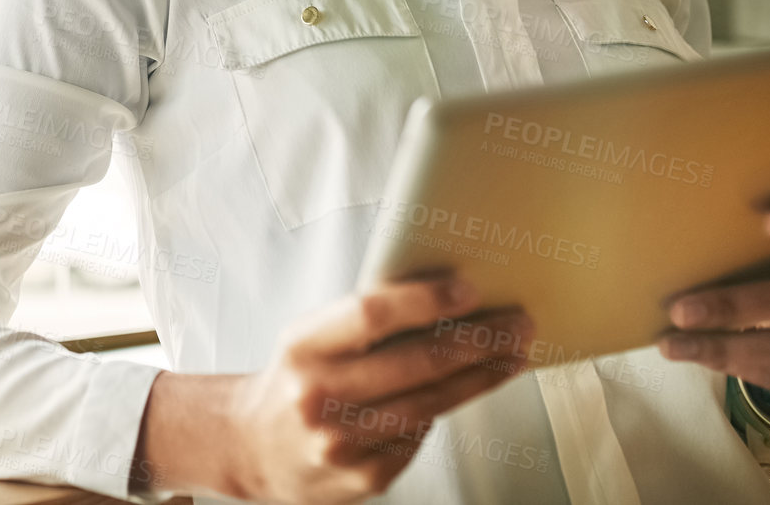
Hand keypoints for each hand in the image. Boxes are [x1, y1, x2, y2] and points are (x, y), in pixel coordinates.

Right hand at [226, 272, 533, 503]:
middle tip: (516, 324)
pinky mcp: (361, 479)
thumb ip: (363, 320)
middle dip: (476, 341)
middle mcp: (318, 397)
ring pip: (428, 405)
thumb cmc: (295, 379)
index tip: (469, 290)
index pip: (370, 314)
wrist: (253, 447)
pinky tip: (460, 394)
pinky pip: (418, 440)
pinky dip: (441, 414)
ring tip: (510, 356)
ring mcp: (339, 444)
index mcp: (303, 347)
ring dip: (480, 378)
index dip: (425, 300)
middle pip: (415, 362)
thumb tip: (442, 293)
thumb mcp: (311, 337)